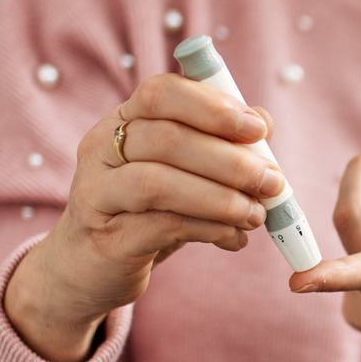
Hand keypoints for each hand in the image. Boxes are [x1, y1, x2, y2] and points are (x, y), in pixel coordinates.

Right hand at [4, 74, 284, 361]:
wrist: (88, 268)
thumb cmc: (143, 211)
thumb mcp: (178, 171)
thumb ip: (218, 141)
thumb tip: (263, 121)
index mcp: (121, 121)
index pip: (161, 93)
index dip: (213, 107)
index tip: (258, 129)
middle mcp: (100, 149)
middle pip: (166, 138)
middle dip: (230, 160)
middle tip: (272, 182)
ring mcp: (96, 194)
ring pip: (160, 183)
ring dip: (221, 198)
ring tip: (256, 215)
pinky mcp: (105, 238)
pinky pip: (162, 227)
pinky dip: (209, 229)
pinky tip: (234, 238)